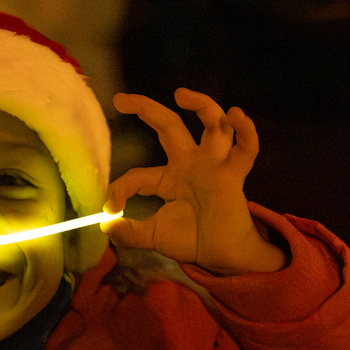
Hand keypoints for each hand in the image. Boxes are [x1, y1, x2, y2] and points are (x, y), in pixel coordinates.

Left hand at [103, 88, 286, 275]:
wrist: (221, 255)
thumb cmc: (190, 239)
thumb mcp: (152, 235)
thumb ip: (128, 232)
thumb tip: (103, 226)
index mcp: (168, 177)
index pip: (137, 176)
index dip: (120, 189)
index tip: (110, 207)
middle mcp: (190, 163)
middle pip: (169, 126)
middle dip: (146, 109)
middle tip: (121, 99)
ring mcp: (213, 165)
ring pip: (212, 124)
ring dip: (202, 105)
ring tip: (181, 94)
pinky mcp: (234, 174)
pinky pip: (246, 149)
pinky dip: (246, 131)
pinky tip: (237, 114)